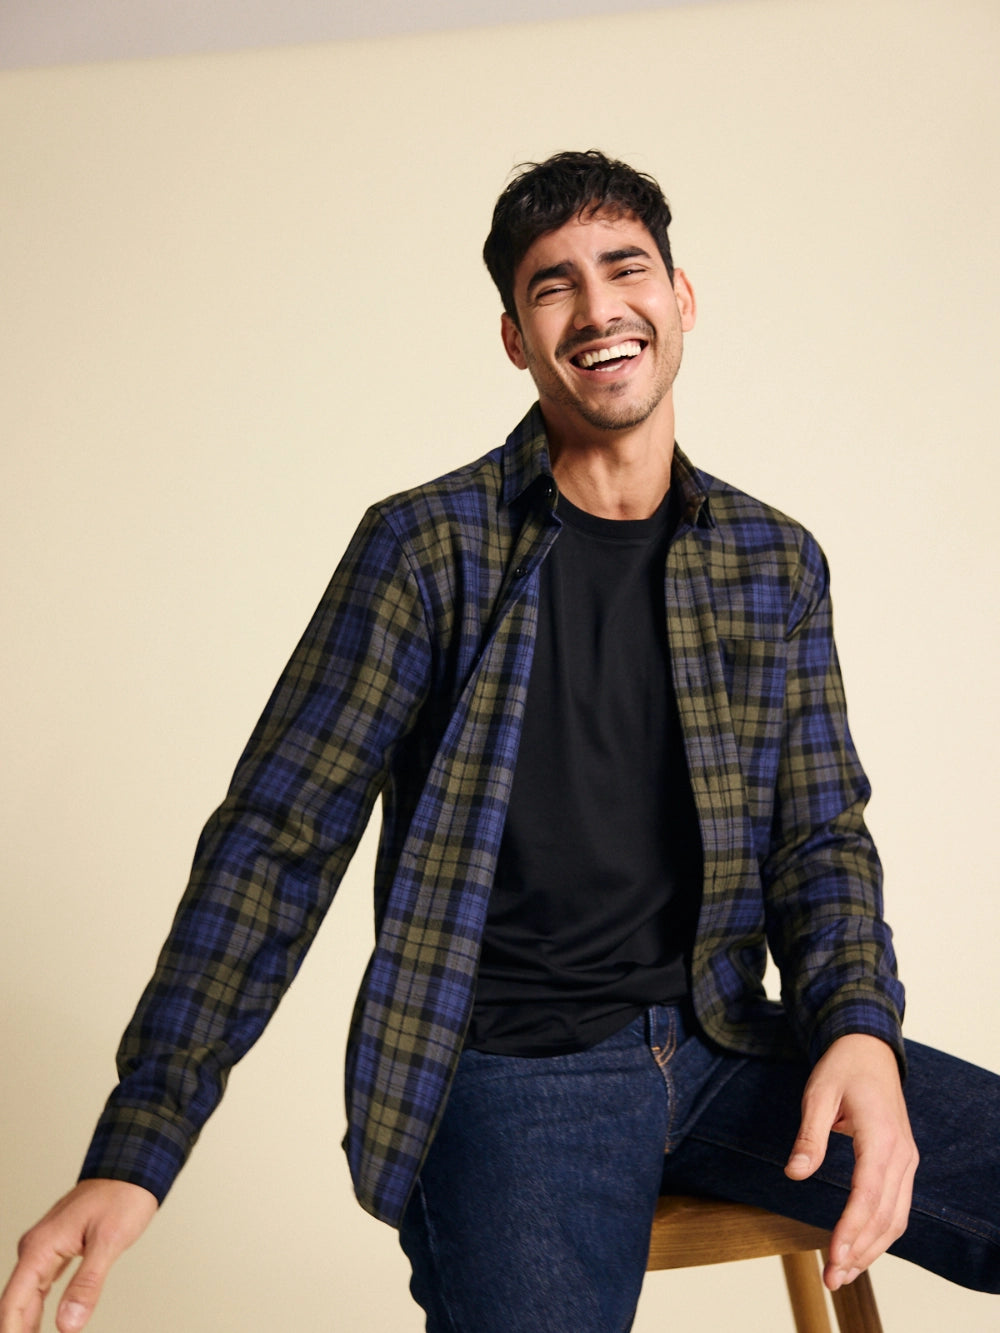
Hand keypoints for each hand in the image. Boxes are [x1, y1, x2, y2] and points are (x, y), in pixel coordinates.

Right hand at [0, 1179, 156, 1332]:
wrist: (132, 1169)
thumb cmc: (123, 1195)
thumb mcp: (109, 1240)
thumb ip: (87, 1283)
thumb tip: (68, 1324)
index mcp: (41, 1246)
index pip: (14, 1302)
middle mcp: (37, 1247)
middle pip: (16, 1303)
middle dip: (19, 1332)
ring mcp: (46, 1248)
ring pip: (26, 1297)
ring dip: (26, 1324)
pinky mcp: (58, 1249)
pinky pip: (40, 1287)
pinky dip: (38, 1309)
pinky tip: (41, 1327)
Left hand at [784, 1033, 917, 1290]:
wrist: (869, 1049)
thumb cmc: (843, 1068)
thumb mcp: (818, 1093)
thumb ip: (809, 1136)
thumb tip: (794, 1173)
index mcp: (881, 1137)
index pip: (868, 1195)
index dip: (851, 1230)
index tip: (833, 1256)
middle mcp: (901, 1154)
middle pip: (885, 1216)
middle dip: (859, 1251)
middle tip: (831, 1278)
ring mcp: (906, 1160)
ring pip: (896, 1218)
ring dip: (872, 1249)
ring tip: (843, 1273)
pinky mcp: (902, 1163)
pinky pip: (897, 1207)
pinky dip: (881, 1233)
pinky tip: (861, 1249)